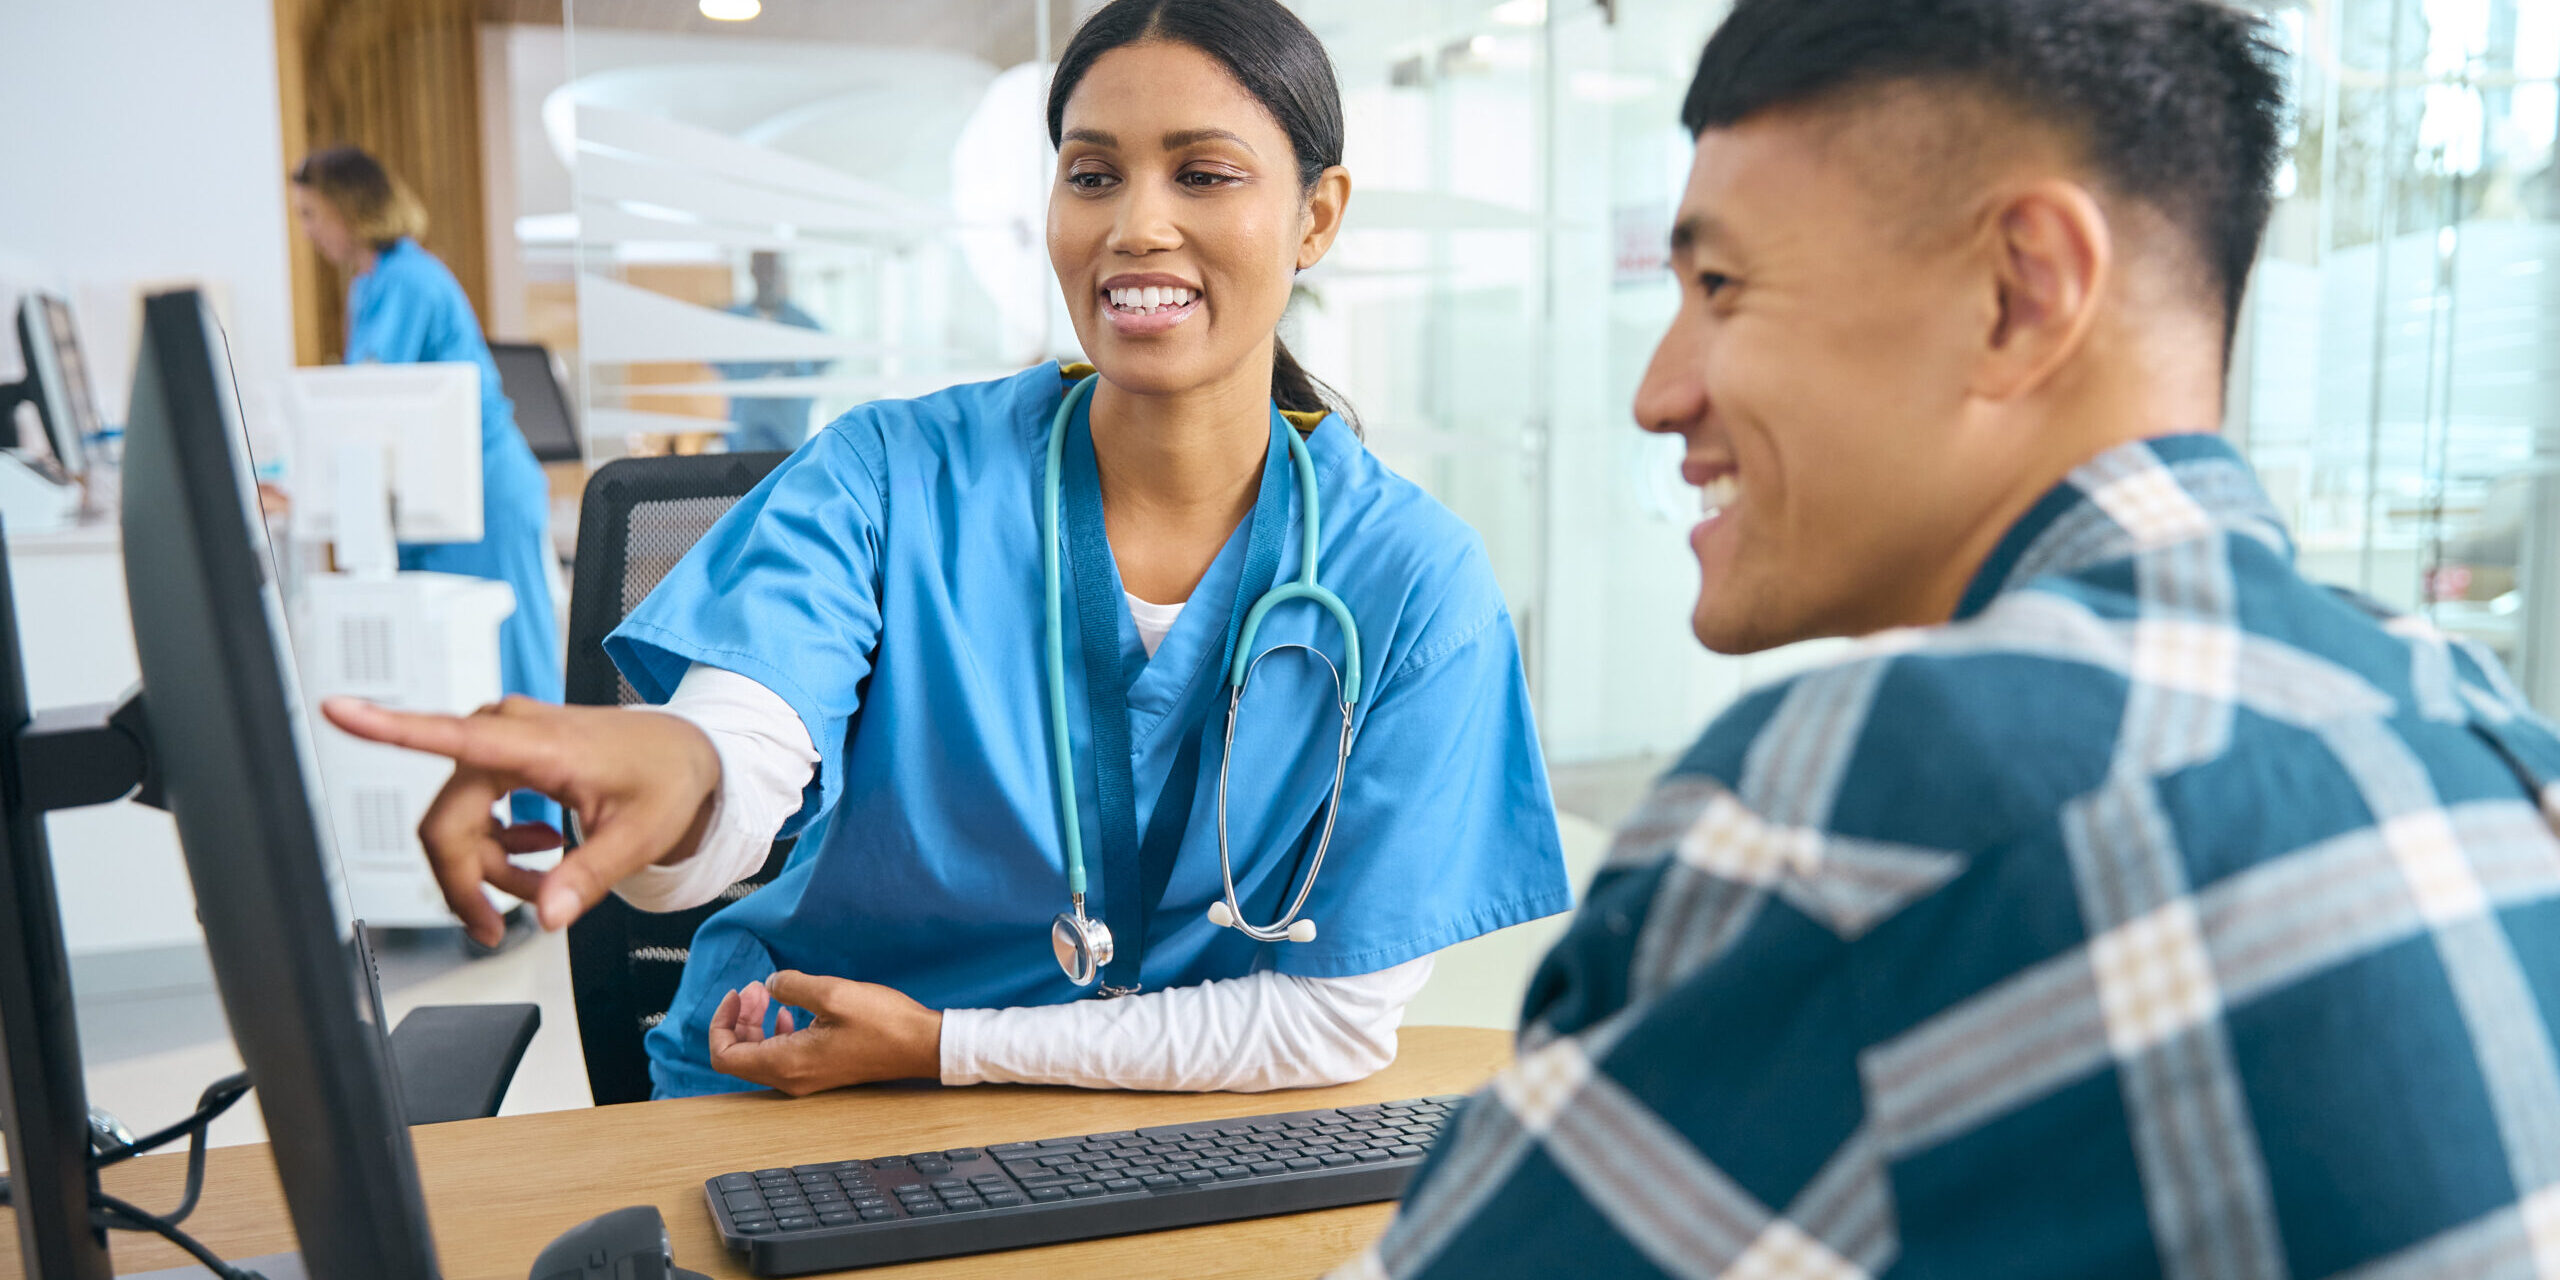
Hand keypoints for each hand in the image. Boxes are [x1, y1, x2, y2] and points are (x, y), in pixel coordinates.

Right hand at [319, 695, 720, 945]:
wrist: (688, 752)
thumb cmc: (667, 778)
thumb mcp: (639, 836)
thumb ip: (588, 878)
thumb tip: (550, 916)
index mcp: (537, 743)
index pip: (449, 736)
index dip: (386, 727)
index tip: (336, 709)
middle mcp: (507, 733)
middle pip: (447, 823)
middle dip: (469, 882)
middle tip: (497, 929)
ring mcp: (501, 742)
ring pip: (457, 825)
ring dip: (491, 869)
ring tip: (545, 887)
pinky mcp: (503, 756)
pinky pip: (472, 814)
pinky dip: (499, 850)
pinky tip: (541, 854)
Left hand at [709, 971, 943, 1095]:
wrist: (921, 1046)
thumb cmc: (883, 1023)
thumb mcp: (832, 993)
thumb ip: (792, 985)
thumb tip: (772, 984)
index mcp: (786, 1063)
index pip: (725, 1055)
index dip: (721, 1022)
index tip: (738, 992)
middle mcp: (790, 1078)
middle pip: (739, 1054)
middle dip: (739, 1017)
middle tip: (756, 987)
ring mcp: (805, 1078)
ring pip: (759, 1054)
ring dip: (756, 1022)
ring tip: (769, 993)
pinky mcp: (819, 1071)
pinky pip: (780, 1055)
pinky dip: (775, 1030)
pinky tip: (790, 1010)